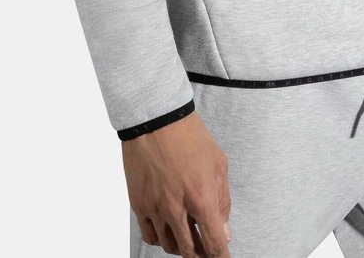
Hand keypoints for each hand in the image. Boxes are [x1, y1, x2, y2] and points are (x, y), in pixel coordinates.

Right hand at [122, 110, 232, 255]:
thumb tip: (224, 230)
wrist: (157, 120)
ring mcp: (155, 208)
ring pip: (169, 246)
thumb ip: (223, 201)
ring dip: (181, 246)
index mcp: (202, 198)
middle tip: (206, 250)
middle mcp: (177, 208)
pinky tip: (168, 229)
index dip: (222, 257)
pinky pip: (149, 236)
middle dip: (202, 255)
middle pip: (190, 251)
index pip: (215, 243)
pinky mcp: (138, 204)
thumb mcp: (219, 164)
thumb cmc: (191, 137)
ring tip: (188, 236)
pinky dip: (160, 239)